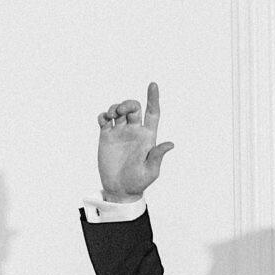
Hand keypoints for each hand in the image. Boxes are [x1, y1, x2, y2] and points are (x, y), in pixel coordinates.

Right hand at [97, 82, 174, 202]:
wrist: (120, 189)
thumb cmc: (138, 182)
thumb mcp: (151, 171)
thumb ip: (157, 156)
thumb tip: (170, 144)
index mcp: (148, 136)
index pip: (153, 113)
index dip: (153, 98)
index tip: (153, 85)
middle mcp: (134, 131)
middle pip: (133, 108)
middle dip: (128, 104)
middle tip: (121, 112)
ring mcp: (120, 132)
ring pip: (118, 111)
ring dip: (115, 108)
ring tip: (112, 115)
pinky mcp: (107, 136)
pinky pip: (104, 120)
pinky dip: (103, 115)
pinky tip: (104, 120)